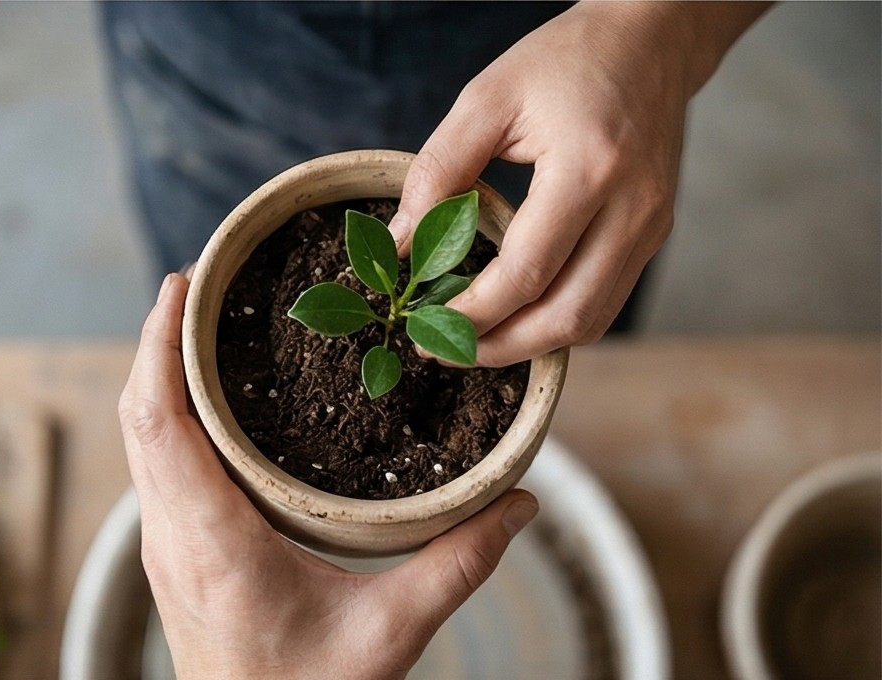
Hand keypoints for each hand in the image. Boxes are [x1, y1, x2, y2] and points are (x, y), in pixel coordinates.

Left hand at [118, 273, 539, 679]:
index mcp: (215, 544)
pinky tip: (203, 393)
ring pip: (142, 438)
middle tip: (194, 282)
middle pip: (140, 417)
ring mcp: (167, 545)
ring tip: (194, 321)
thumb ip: (456, 566)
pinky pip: (156, 462)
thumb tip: (520, 502)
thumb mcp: (389, 635)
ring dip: (157, 374)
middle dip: (156, 341)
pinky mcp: (176, 551)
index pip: (162, 425)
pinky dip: (167, 411)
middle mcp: (174, 537)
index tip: (179, 288)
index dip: (159, 348)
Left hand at [389, 2, 769, 366]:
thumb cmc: (566, 61)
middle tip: (444, 348)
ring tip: (474, 340)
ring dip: (529, 344)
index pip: (526, 273)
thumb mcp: (486, 99)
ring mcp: (651, 226)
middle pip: (566, 318)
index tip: (424, 326)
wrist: (651, 39)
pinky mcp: (653, 234)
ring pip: (590, 322)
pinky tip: (515, 314)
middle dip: (498, 347)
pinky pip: (605, 302)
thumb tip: (399, 243)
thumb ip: (436, 172)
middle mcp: (633, 209)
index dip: (472, 314)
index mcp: (590, 170)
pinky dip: (556, 321)